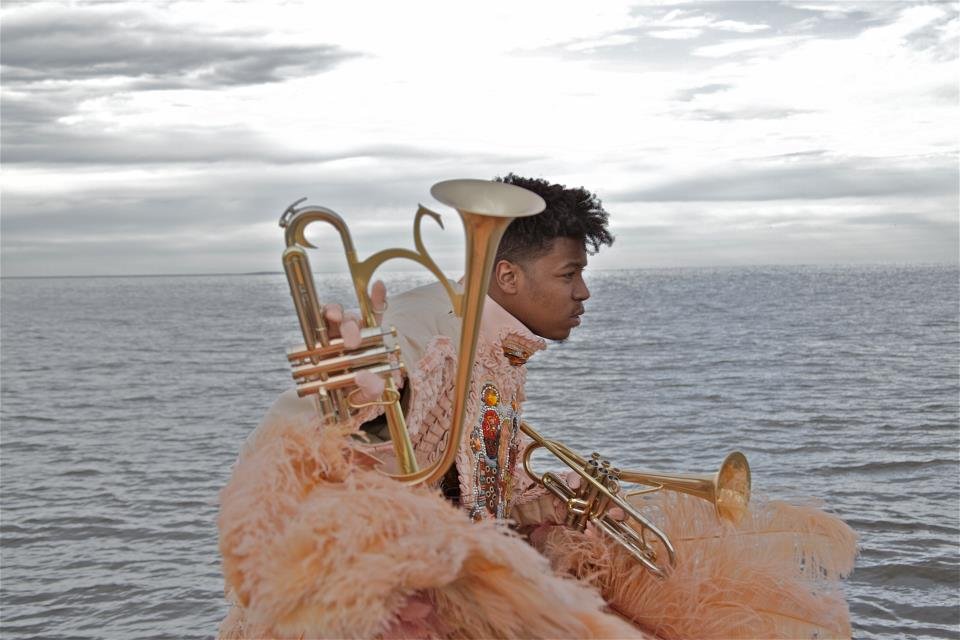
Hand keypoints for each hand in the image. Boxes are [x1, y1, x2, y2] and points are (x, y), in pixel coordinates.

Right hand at [323, 280, 387, 402]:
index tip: (378, 285)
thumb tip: (366, 378)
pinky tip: (323, 312)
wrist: (325, 409)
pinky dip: (319, 314)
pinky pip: (315, 321)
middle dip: (352, 325)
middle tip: (351, 342)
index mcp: (369, 343)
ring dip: (335, 312)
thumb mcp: (365, 397)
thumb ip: (371, 390)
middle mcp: (351, 335)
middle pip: (354, 319)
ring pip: (335, 315)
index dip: (376, 299)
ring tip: (334, 317)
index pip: (376, 318)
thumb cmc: (350, 397)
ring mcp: (331, 335)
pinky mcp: (314, 339)